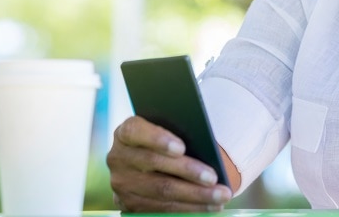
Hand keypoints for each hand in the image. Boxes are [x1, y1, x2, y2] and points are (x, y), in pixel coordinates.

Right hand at [107, 116, 231, 212]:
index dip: (158, 139)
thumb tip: (204, 148)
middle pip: (154, 165)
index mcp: (126, 132)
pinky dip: (187, 209)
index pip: (137, 132)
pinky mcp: (128, 205)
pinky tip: (207, 207)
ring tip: (220, 196)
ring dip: (194, 197)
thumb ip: (178, 133)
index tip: (182, 148)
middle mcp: (118, 158)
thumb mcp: (168, 130)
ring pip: (160, 192)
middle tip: (214, 178)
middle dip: (188, 172)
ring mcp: (121, 184)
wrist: (148, 159)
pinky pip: (160, 210)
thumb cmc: (167, 139)